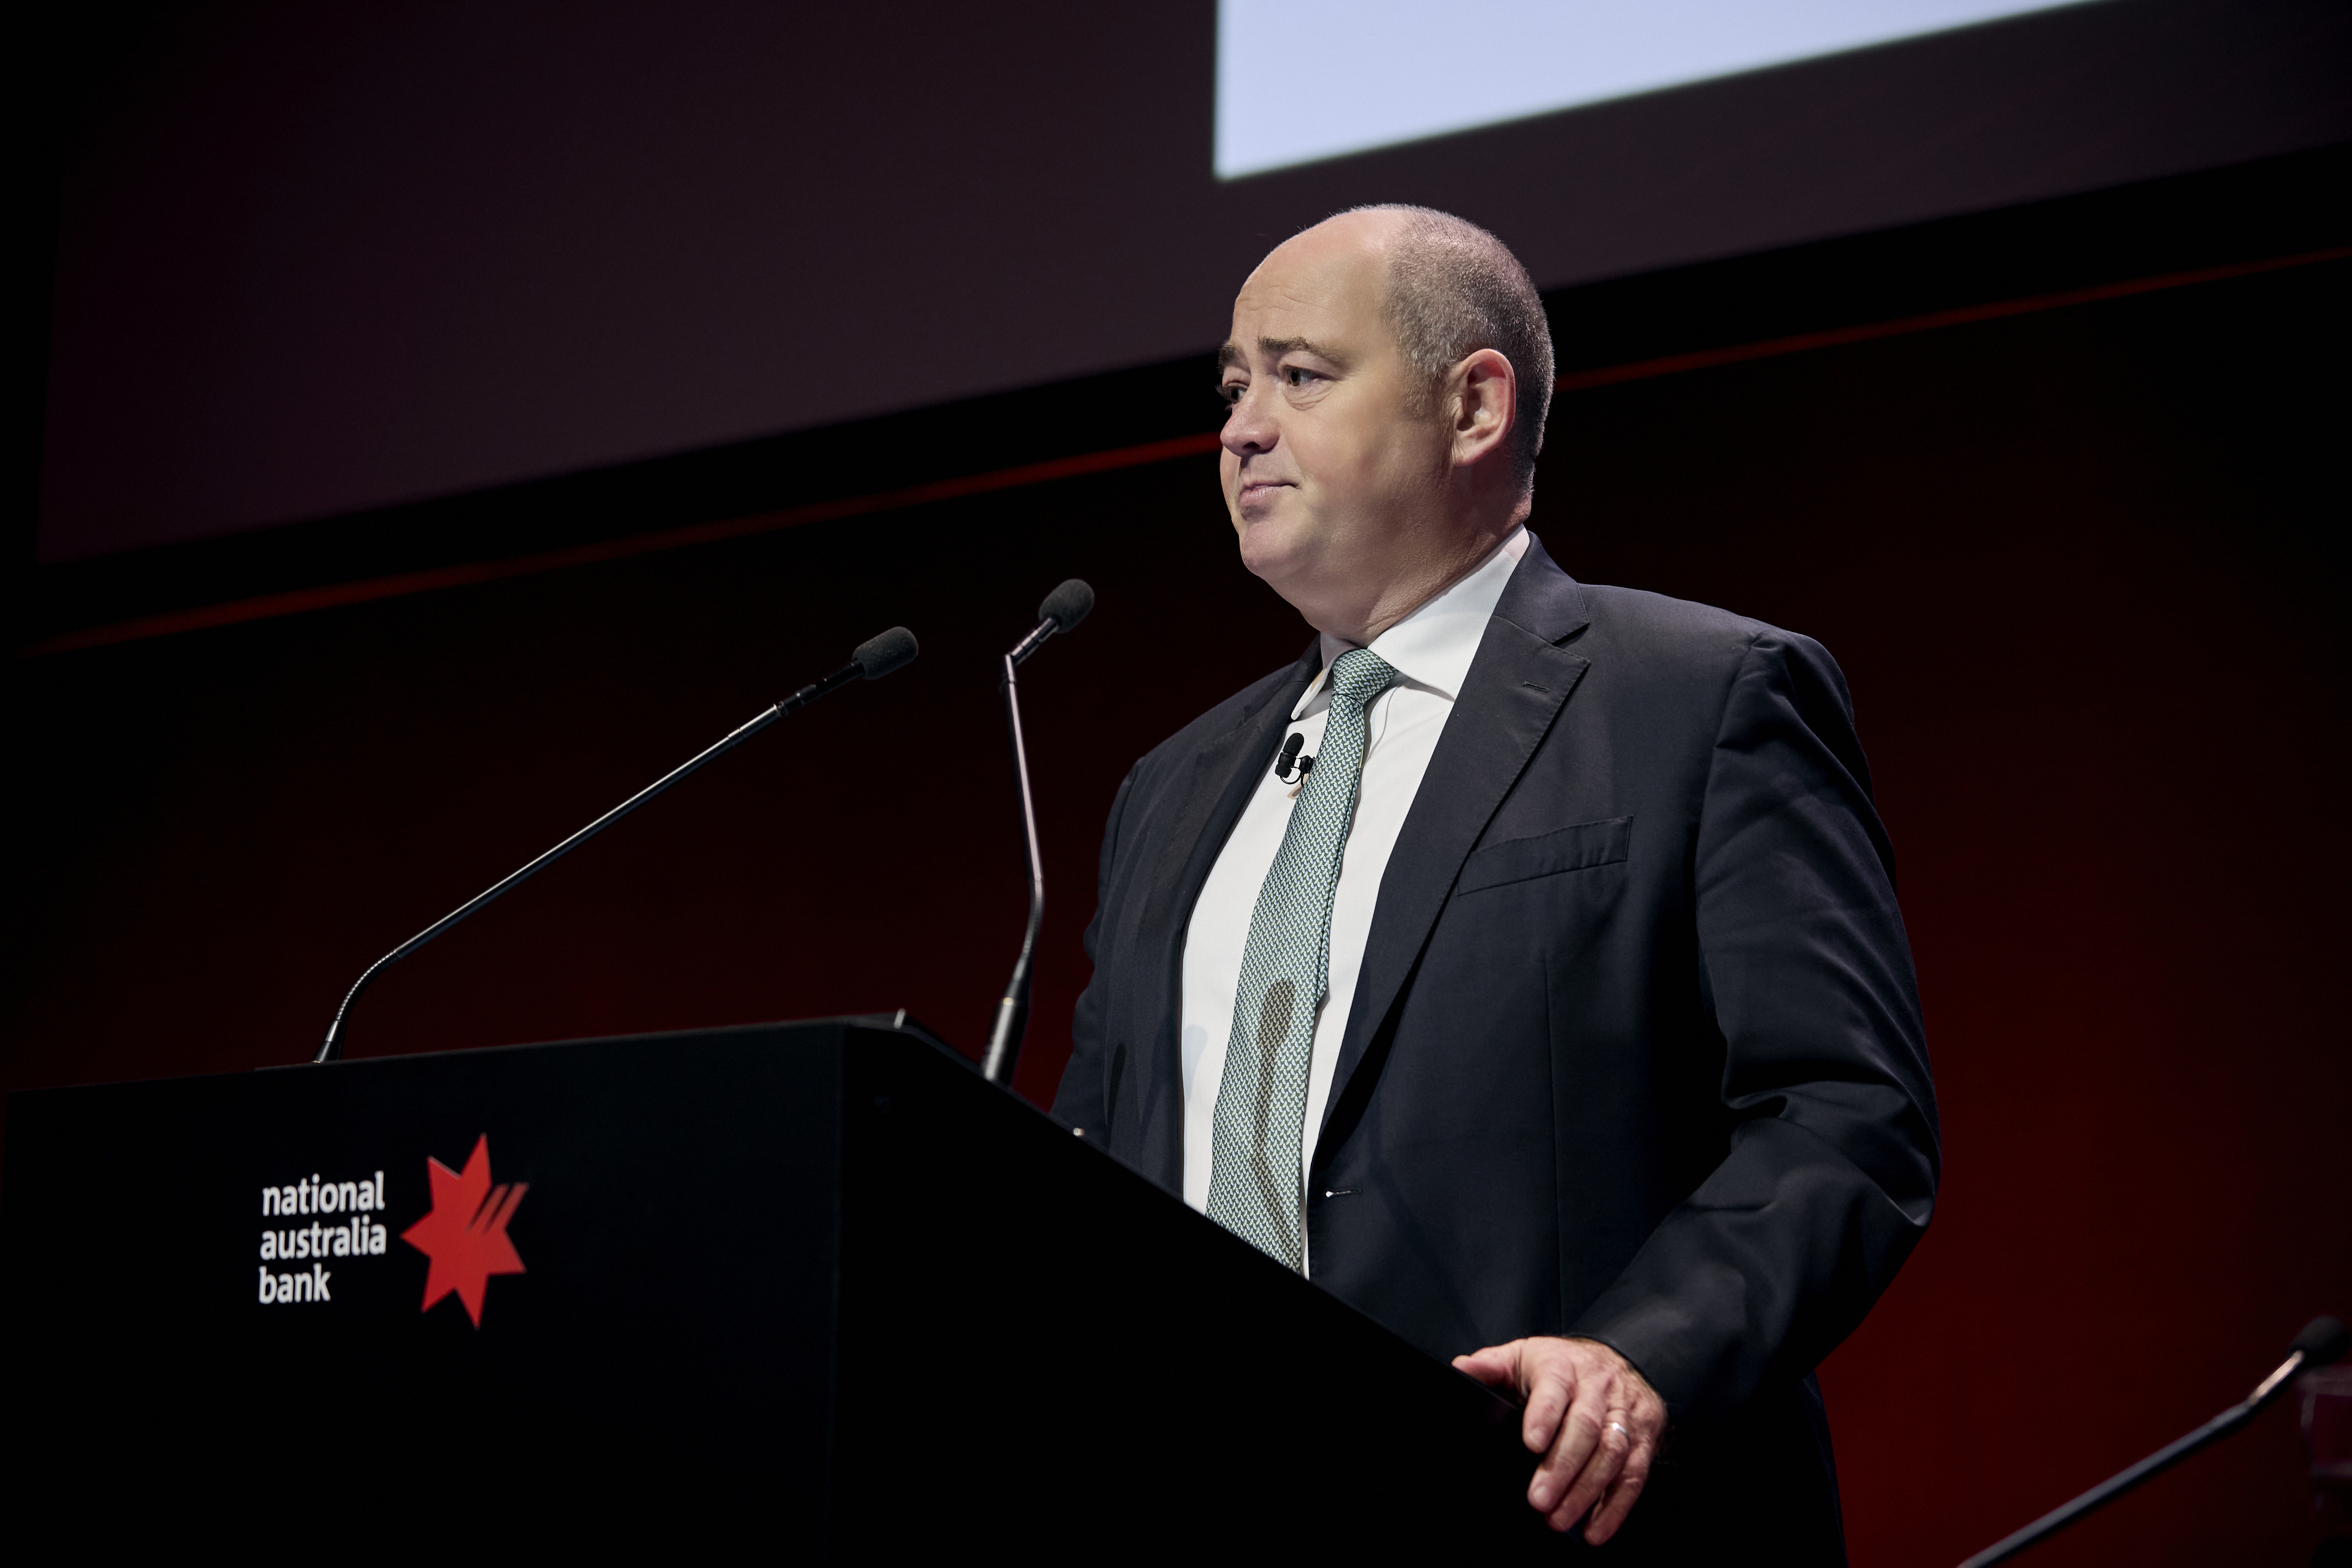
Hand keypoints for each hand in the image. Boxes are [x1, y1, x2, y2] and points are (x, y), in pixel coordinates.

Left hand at [1452, 1336, 1665, 1542]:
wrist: (1618, 1361)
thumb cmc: (1561, 1365)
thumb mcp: (1522, 1356)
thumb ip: (1491, 1365)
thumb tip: (1461, 1369)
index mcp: (1564, 1366)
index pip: (1555, 1387)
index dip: (1544, 1415)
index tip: (1530, 1442)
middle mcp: (1598, 1388)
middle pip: (1586, 1426)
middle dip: (1563, 1467)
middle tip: (1539, 1499)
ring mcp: (1624, 1413)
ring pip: (1612, 1453)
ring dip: (1587, 1491)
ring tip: (1560, 1518)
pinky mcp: (1643, 1439)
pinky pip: (1634, 1475)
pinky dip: (1615, 1507)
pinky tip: (1594, 1529)